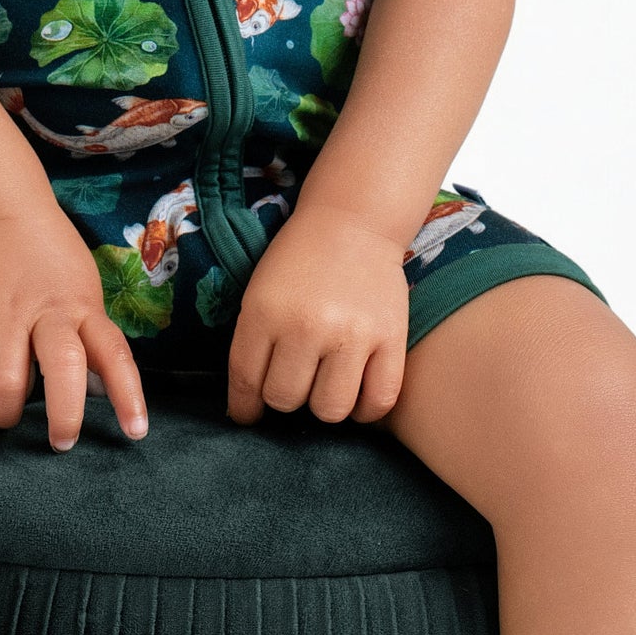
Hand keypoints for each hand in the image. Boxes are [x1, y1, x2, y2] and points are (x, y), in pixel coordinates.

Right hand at [0, 205, 149, 452]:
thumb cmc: (50, 256)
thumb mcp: (83, 287)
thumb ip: (89, 332)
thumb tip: (97, 391)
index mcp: (82, 306)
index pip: (114, 353)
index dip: (128, 396)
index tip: (136, 432)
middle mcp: (46, 310)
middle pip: (62, 369)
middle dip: (63, 416)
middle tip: (60, 440)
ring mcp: (2, 311)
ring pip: (5, 381)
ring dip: (6, 413)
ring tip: (5, 416)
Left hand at [227, 204, 408, 426]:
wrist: (353, 220)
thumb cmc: (301, 258)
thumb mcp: (259, 291)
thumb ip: (252, 342)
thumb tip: (249, 405)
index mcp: (265, 311)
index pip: (246, 381)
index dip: (244, 407)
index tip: (248, 413)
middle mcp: (306, 326)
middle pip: (285, 399)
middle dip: (284, 395)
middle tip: (294, 379)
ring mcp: (352, 334)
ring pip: (330, 409)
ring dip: (323, 403)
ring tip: (324, 383)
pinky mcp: (391, 338)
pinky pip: (378, 402)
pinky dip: (365, 410)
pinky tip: (356, 394)